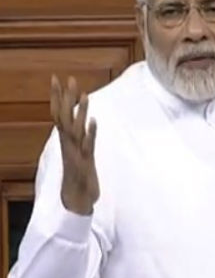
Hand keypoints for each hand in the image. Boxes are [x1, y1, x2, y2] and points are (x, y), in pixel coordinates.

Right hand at [50, 75, 98, 214]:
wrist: (77, 199)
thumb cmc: (78, 174)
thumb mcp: (79, 150)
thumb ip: (79, 135)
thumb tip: (80, 119)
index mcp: (66, 140)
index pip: (59, 113)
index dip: (58, 96)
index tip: (57, 78)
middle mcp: (69, 144)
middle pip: (65, 117)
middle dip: (66, 98)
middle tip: (69, 78)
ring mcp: (77, 152)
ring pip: (76, 129)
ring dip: (80, 112)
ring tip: (85, 95)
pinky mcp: (86, 162)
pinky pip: (88, 146)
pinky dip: (90, 134)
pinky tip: (94, 121)